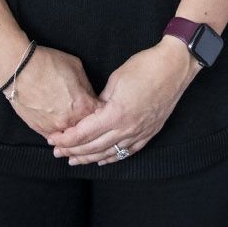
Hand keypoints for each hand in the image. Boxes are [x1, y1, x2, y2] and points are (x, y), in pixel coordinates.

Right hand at [5, 46, 100, 140]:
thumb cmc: (48, 64)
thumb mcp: (77, 68)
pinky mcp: (39, 130)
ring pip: (71, 137)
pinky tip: (61, 126)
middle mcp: (70, 122)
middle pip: (88, 129)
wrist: (19, 69)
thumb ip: (87, 87)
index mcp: (84, 106)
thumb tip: (89, 97)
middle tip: (89, 115)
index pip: (103, 115)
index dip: (105, 111)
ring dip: (74, 130)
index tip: (103, 107)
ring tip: (74, 122)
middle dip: (90, 123)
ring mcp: (54, 128)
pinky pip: (55, 137)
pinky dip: (59, 133)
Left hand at [49, 38, 199, 164]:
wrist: (175, 66)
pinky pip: (127, 152)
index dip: (66, 139)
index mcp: (115, 114)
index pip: (83, 133)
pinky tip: (103, 160)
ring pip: (109, 153)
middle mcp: (127, 128)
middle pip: (93, 147)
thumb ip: (101, 101)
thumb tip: (91, 112)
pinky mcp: (150, 132)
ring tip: (73, 160)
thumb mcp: (116, 80)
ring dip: (89, 158)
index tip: (52, 139)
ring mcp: (140, 132)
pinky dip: (112, 158)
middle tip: (57, 152)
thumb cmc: (145, 67)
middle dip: (72, 151)